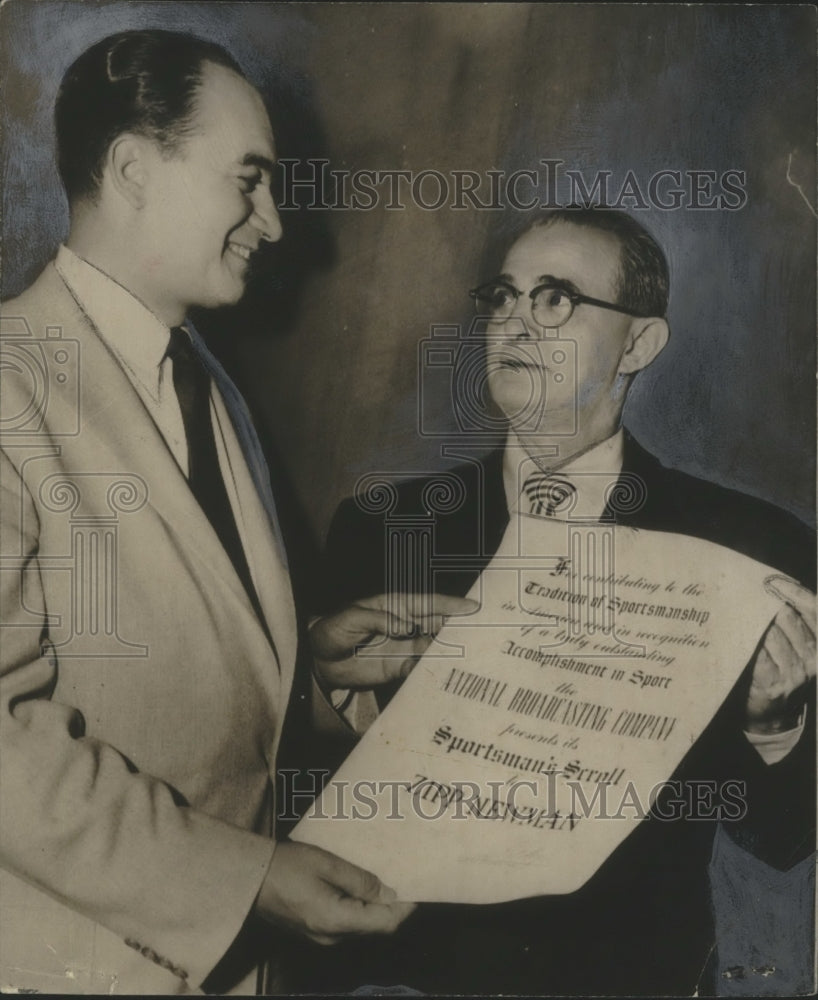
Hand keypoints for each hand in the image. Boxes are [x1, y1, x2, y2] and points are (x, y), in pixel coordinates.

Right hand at [255, 841, 414, 943]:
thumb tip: (389, 893)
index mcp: (337, 921)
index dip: (405, 908)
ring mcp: (321, 937)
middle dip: (392, 906)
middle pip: (375, 927)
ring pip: (362, 926)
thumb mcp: (327, 865)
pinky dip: (360, 909)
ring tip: (384, 878)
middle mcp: (332, 937)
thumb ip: (360, 881)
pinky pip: (347, 924)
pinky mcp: (314, 930)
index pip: (385, 923)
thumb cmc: (287, 866)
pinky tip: (360, 887)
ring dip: (376, 907)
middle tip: (403, 878)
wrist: (251, 878)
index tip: (417, 889)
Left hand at [311, 593, 477, 689]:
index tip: (474, 607)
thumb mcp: (351, 618)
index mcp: (396, 606)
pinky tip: (446, 677)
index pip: (429, 604)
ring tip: (473, 658)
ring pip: (435, 649)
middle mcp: (406, 626)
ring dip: (451, 652)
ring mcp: (404, 648)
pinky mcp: (399, 669)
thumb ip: (379, 619)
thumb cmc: (331, 629)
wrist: (316, 660)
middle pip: (439, 625)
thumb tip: (406, 626)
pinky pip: (421, 669)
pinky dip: (433, 672)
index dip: (452, 604)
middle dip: (461, 627)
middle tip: (485, 633)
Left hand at [745, 576, 815, 733]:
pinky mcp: (773, 683)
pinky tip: (733, 631)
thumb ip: (793, 625)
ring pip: (771, 634)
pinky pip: (757, 653)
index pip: (815, 612)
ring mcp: (794, 673)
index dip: (797, 593)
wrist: (773, 718)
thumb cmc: (782, 676)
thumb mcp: (796, 651)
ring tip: (733, 606)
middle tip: (743, 589)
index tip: (774, 579)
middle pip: (788, 619)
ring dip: (751, 619)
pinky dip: (744, 639)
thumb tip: (773, 588)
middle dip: (765, 603)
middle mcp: (812, 659)